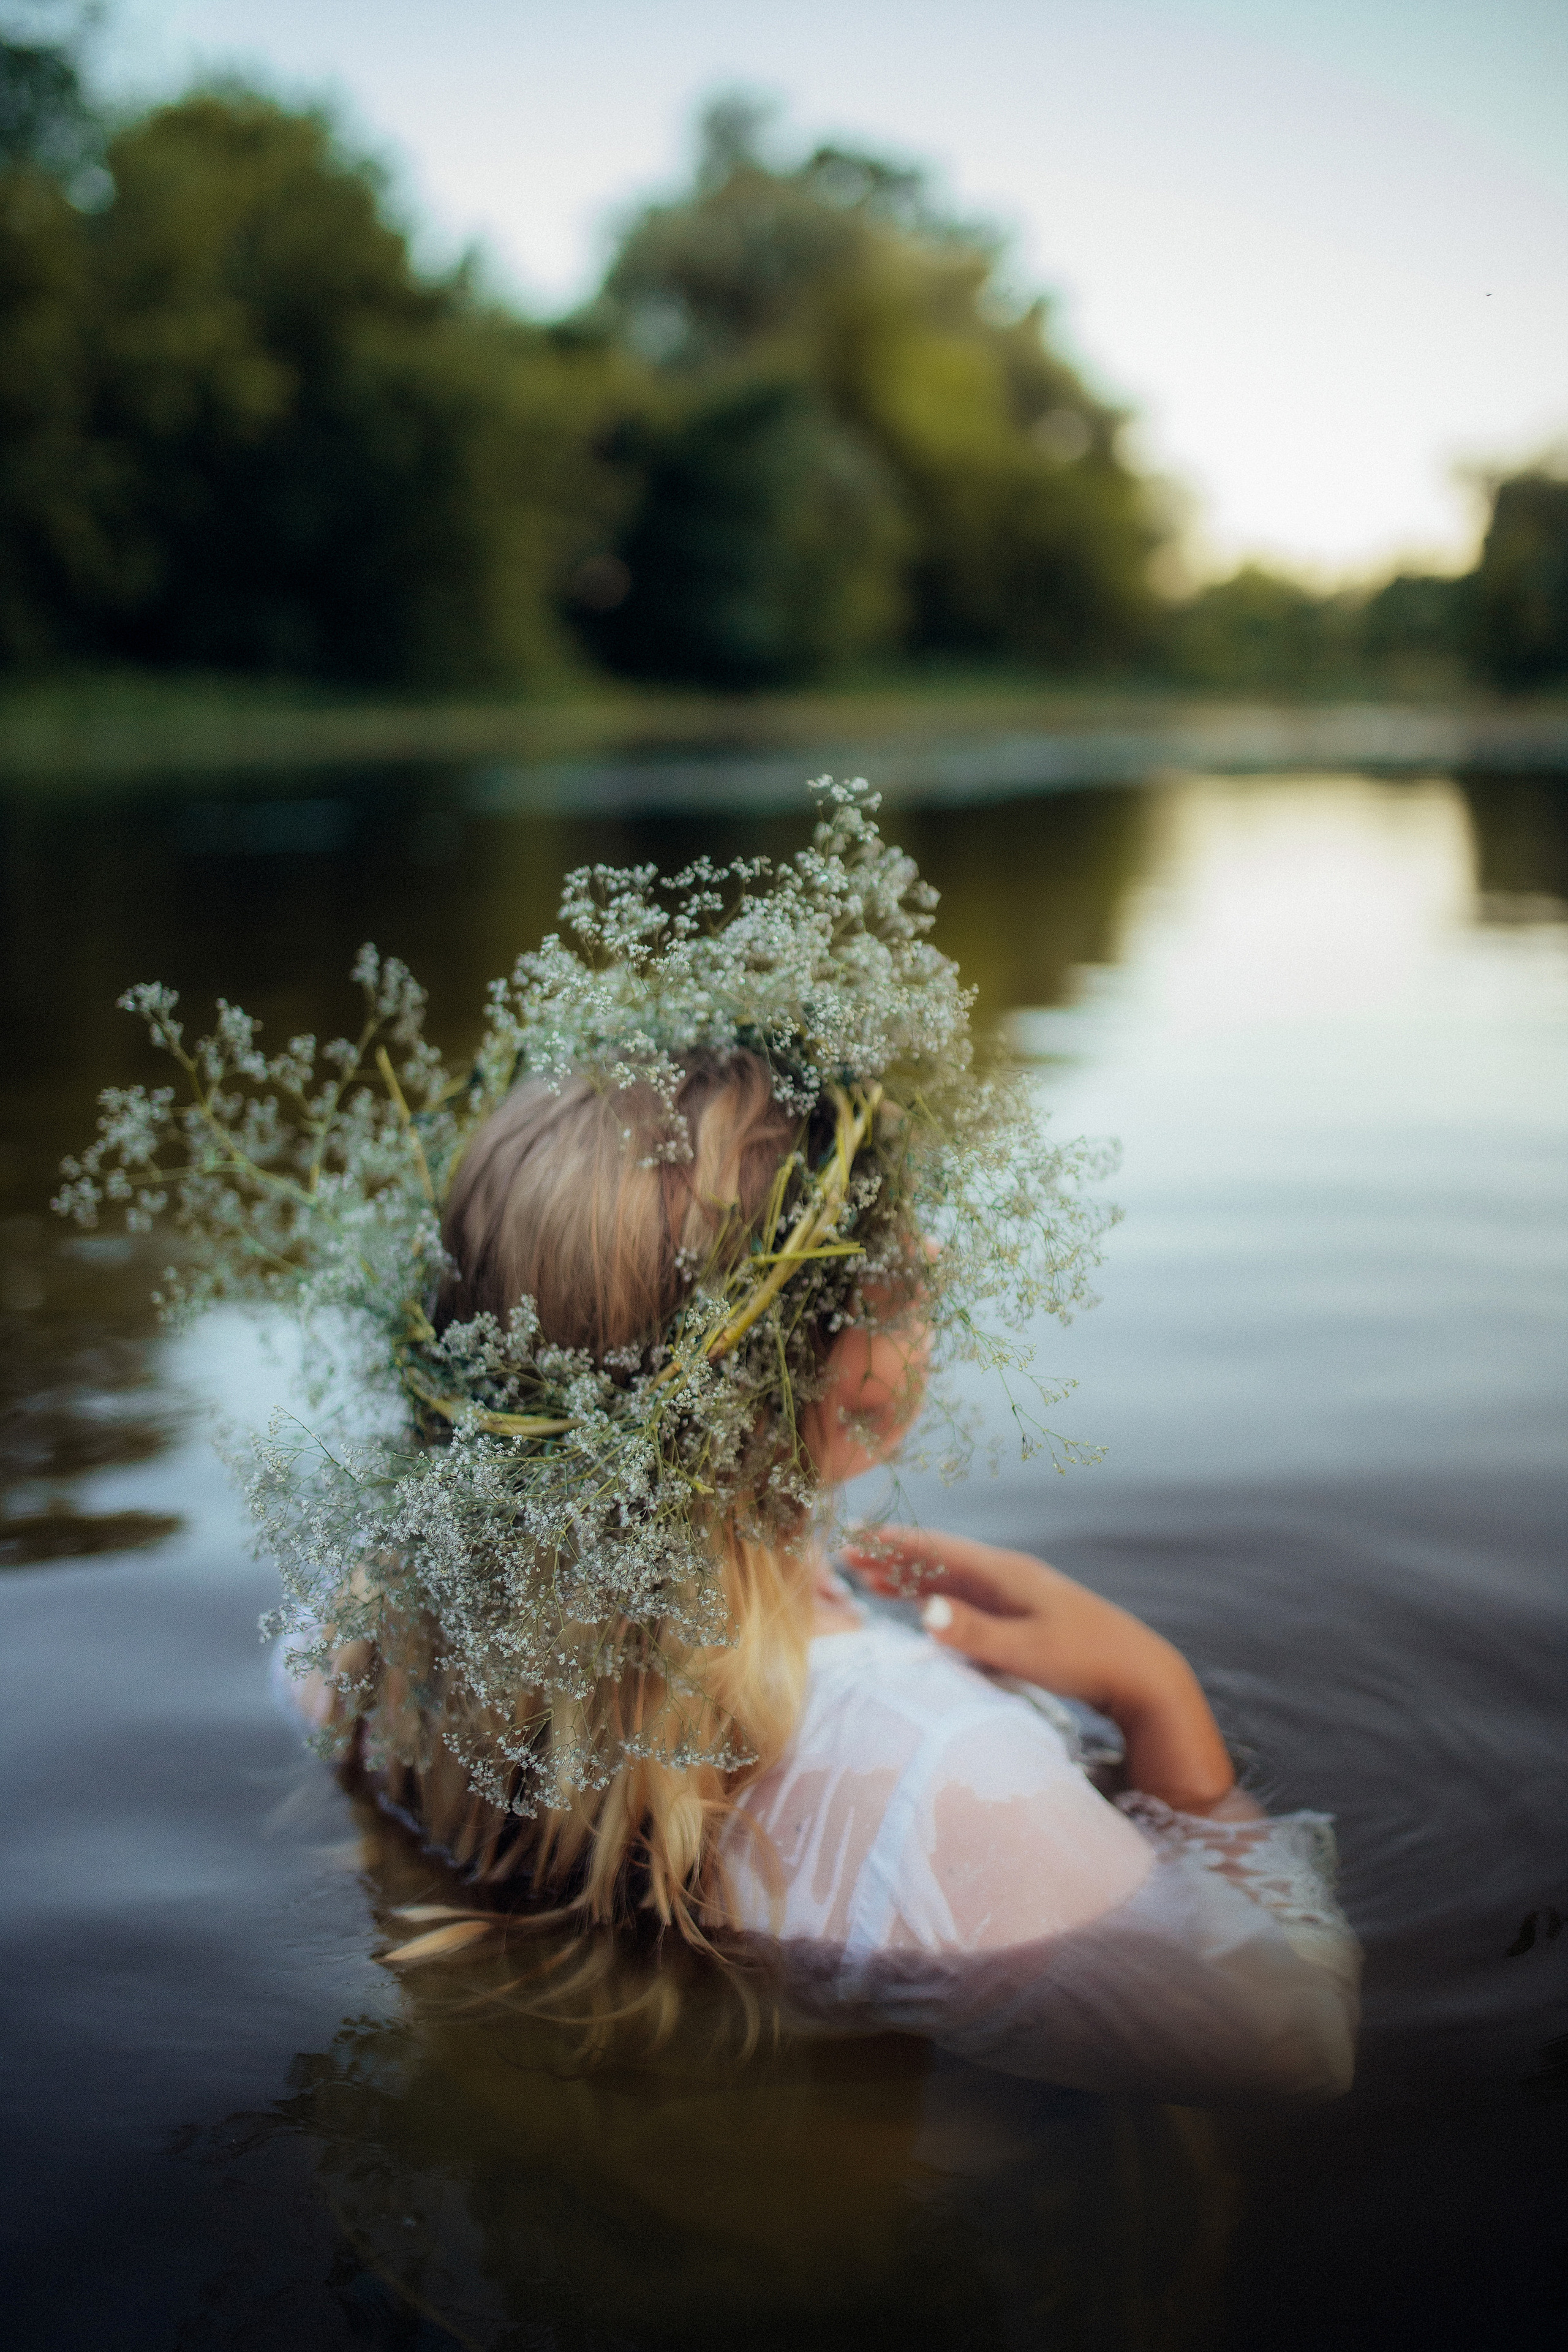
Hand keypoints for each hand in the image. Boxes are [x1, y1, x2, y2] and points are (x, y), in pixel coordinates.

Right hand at [842, 1525, 1236, 1814]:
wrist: (1141, 1674)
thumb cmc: (1086, 1660)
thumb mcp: (1027, 1650)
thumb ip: (975, 1633)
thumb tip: (923, 1610)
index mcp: (1007, 1573)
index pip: (939, 1549)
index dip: (894, 1544)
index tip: (854, 1537)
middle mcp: (1009, 1576)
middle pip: (940, 1559)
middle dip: (894, 1557)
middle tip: (848, 1558)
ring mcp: (1017, 1596)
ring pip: (952, 1579)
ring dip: (913, 1578)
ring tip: (872, 1581)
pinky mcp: (1024, 1617)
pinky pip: (968, 1600)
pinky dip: (937, 1599)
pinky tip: (925, 1608)